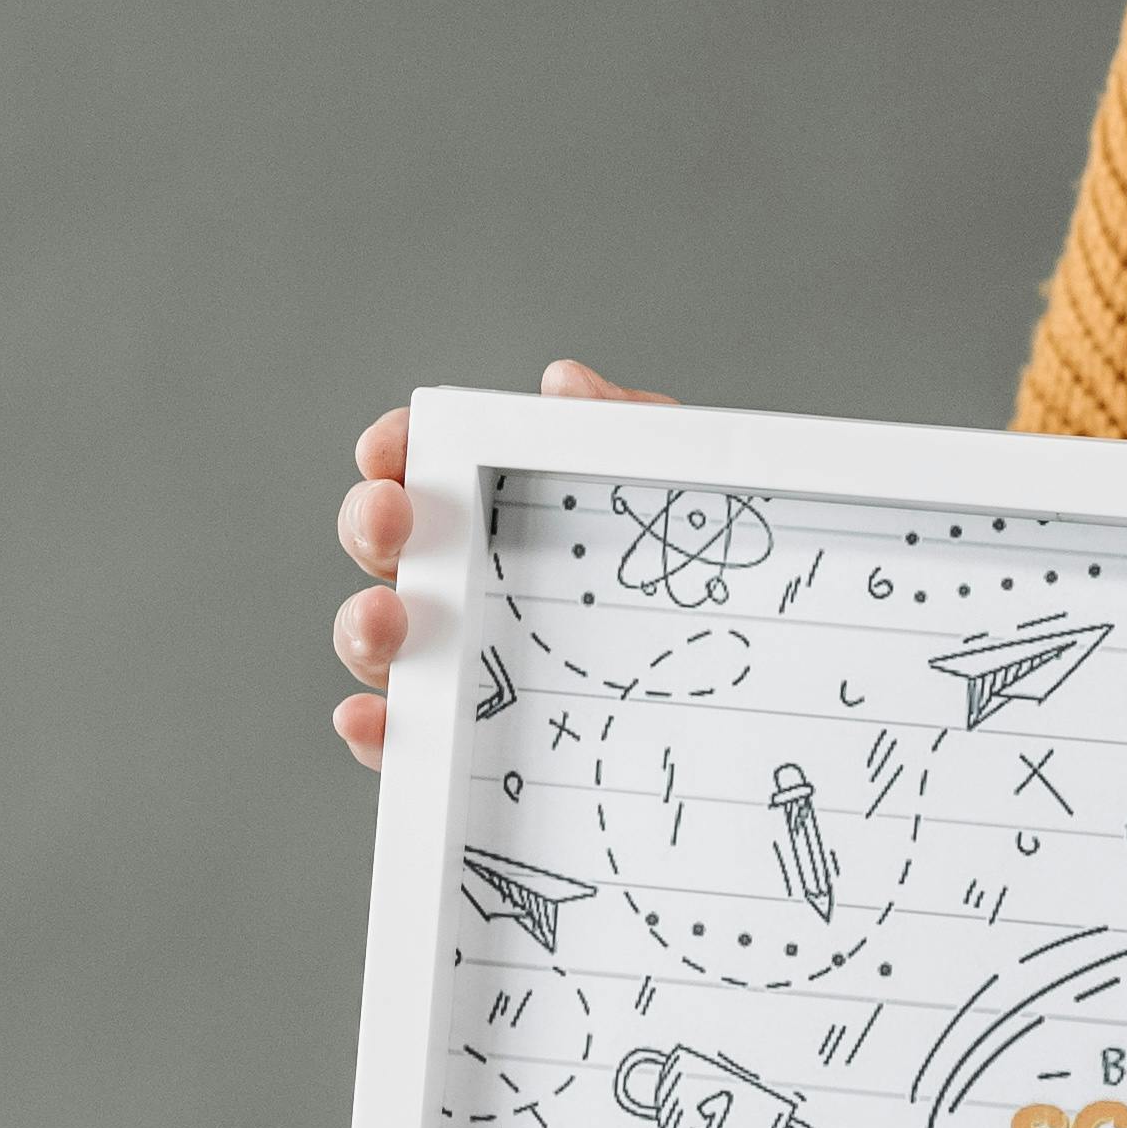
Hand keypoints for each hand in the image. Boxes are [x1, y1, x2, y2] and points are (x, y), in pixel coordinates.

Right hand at [331, 359, 669, 762]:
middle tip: (392, 517)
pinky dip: (375, 731)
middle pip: (384, 548)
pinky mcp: (468, 743)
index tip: (388, 448)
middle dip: (371, 525)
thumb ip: (625, 430)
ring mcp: (457, 661)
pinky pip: (405, 740)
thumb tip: (563, 384)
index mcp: (496, 512)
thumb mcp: (677, 488)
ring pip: (378, 642)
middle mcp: (461, 582)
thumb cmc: (695, 568)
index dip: (393, 450)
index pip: (424, 468)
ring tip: (387, 617)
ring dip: (362, 625)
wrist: (764, 678)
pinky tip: (376, 720)